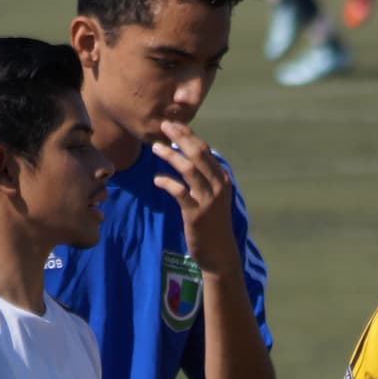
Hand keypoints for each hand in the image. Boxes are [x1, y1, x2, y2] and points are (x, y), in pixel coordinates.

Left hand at [151, 121, 237, 273]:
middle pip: (198, 154)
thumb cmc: (212, 224)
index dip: (188, 135)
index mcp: (222, 179)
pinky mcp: (196, 214)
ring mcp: (208, 200)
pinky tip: (157, 180)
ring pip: (189, 170)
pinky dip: (167, 183)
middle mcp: (218, 186)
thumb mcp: (213, 197)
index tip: (173, 124)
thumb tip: (188, 157)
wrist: (219, 254)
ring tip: (155, 148)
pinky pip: (179, 192)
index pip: (205, 150)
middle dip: (180, 137)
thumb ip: (204, 178)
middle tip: (163, 125)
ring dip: (170, 156)